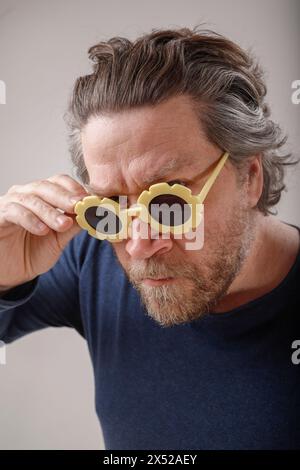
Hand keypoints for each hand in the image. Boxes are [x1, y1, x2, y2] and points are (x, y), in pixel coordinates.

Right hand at [0, 174, 87, 290]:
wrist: (8, 273)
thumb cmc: (30, 252)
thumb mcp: (58, 240)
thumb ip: (73, 226)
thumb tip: (93, 214)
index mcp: (42, 196)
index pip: (59, 182)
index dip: (75, 188)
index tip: (90, 199)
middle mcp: (25, 194)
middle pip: (46, 186)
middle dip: (65, 197)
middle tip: (79, 206)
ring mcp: (10, 203)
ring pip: (32, 199)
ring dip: (50, 211)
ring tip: (63, 224)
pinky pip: (15, 212)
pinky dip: (31, 220)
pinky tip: (43, 230)